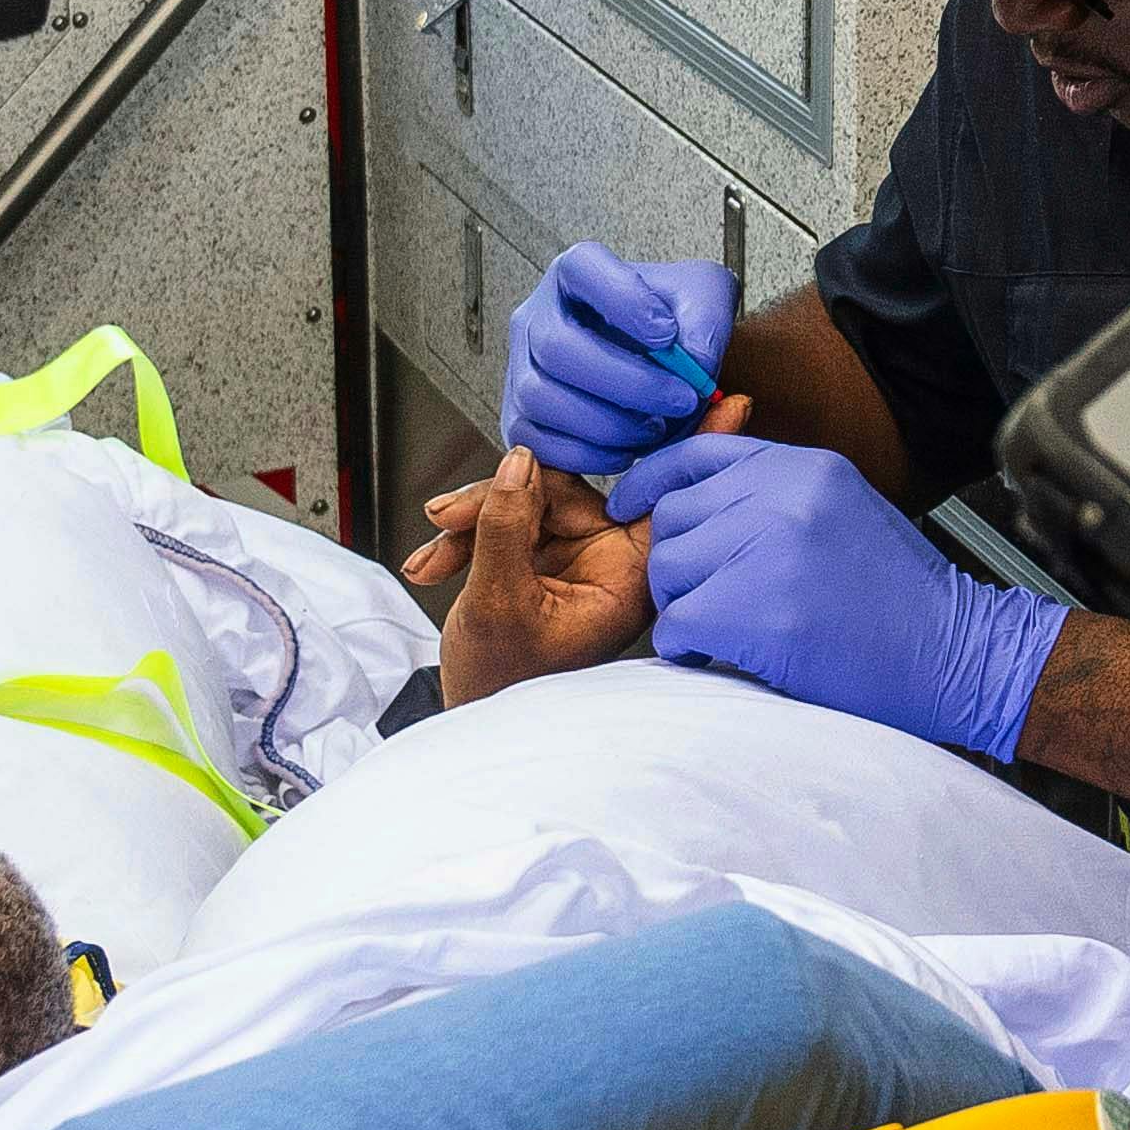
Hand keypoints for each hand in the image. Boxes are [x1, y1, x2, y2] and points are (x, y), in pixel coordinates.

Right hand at [409, 450, 655, 708]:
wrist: (472, 723)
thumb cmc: (501, 686)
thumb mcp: (497, 600)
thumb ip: (506, 526)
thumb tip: (519, 462)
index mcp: (627, 579)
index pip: (652, 497)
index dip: (663, 449)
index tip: (697, 405)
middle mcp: (612, 565)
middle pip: (565, 491)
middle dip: (497, 501)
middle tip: (445, 519)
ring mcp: (578, 561)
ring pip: (530, 502)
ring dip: (471, 523)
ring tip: (433, 558)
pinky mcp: (546, 560)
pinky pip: (511, 521)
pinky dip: (468, 538)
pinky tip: (435, 563)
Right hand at [501, 246, 738, 499]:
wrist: (659, 365)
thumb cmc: (674, 324)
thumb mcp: (705, 300)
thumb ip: (706, 319)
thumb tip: (691, 361)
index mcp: (577, 272)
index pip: (582, 269)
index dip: (624, 302)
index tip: (668, 335)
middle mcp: (538, 316)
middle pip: (557, 346)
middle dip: (626, 382)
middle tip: (680, 399)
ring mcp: (521, 367)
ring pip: (541, 398)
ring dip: (607, 423)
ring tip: (655, 428)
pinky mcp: (519, 416)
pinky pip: (538, 441)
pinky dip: (588, 455)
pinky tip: (628, 450)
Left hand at [613, 433, 1067, 763]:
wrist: (958, 654)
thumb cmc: (902, 598)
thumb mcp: (844, 511)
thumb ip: (778, 494)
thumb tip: (698, 498)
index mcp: (807, 467)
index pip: (696, 453)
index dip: (650, 482)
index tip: (628, 507)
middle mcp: (787, 496)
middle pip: (674, 518)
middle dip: (678, 564)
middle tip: (709, 599)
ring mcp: (774, 552)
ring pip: (670, 571)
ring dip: (686, 607)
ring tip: (730, 629)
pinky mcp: (763, 614)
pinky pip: (679, 625)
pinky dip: (690, 649)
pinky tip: (727, 655)